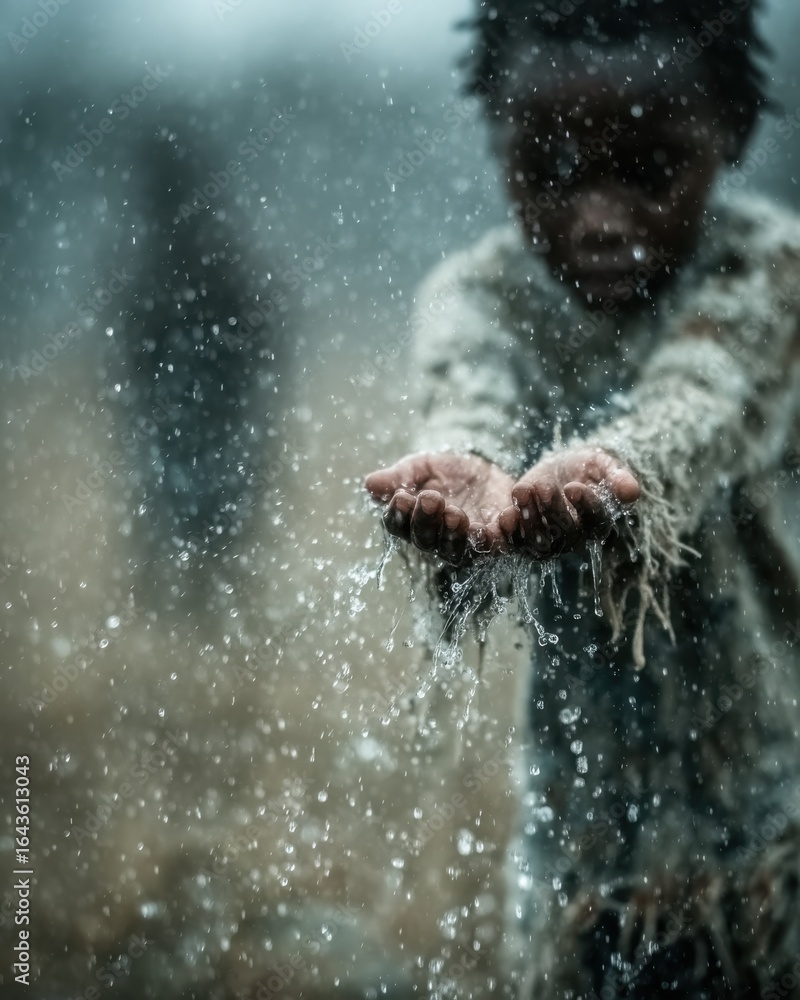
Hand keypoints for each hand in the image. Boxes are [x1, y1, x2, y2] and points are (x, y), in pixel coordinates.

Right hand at [364, 452, 515, 562]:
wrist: (489, 471)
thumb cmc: (449, 472)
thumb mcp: (425, 466)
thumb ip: (402, 475)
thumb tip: (370, 483)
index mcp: (413, 520)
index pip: (398, 524)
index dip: (399, 514)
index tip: (402, 496)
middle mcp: (436, 538)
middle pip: (425, 540)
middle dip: (426, 521)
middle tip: (431, 498)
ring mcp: (465, 543)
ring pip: (455, 550)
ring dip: (453, 534)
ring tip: (454, 513)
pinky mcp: (494, 541)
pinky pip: (492, 546)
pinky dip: (492, 536)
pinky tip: (495, 520)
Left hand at [498, 446, 639, 557]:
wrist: (555, 471)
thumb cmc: (583, 467)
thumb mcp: (600, 464)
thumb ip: (616, 477)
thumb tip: (633, 492)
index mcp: (598, 521)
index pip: (596, 520)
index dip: (587, 505)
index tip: (574, 486)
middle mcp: (575, 538)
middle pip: (566, 532)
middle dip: (554, 509)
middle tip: (545, 486)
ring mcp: (548, 542)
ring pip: (540, 542)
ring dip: (529, 519)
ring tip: (523, 490)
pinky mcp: (523, 540)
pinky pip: (516, 543)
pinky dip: (509, 532)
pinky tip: (505, 514)